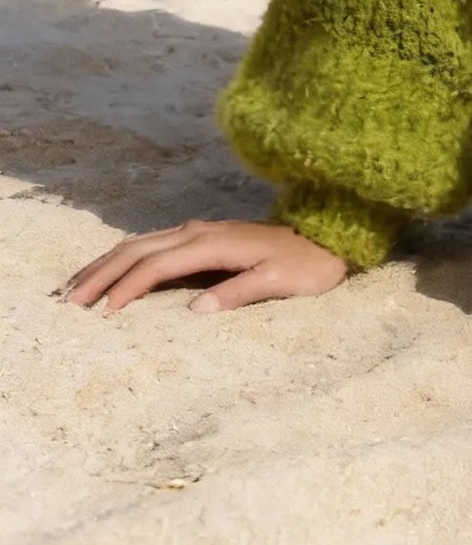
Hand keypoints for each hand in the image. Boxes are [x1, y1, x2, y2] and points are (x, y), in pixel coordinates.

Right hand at [60, 219, 348, 314]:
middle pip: (138, 248)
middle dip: (101, 273)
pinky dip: (124, 258)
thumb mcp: (281, 281)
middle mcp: (202, 231)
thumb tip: (196, 308)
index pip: (158, 264)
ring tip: (76, 288)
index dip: (128, 287)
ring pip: (140, 243)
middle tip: (68, 302)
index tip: (103, 314)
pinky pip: (153, 244)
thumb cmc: (308, 266)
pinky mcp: (202, 237)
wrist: (330, 239)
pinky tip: (111, 273)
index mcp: (215, 242)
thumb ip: (239, 292)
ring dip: (107, 264)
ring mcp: (200, 231)